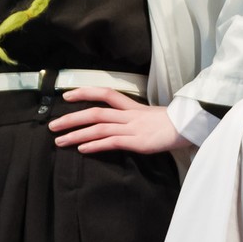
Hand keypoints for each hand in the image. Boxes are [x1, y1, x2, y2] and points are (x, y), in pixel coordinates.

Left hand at [52, 87, 189, 154]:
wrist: (190, 128)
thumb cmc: (173, 125)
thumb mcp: (151, 117)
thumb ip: (134, 119)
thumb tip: (119, 126)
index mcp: (132, 107)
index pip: (105, 94)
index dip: (84, 92)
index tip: (67, 96)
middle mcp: (129, 115)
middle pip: (95, 112)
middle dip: (71, 118)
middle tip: (52, 125)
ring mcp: (133, 128)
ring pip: (99, 128)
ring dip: (77, 134)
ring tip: (60, 141)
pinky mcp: (138, 142)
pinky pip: (112, 142)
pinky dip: (95, 145)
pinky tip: (82, 149)